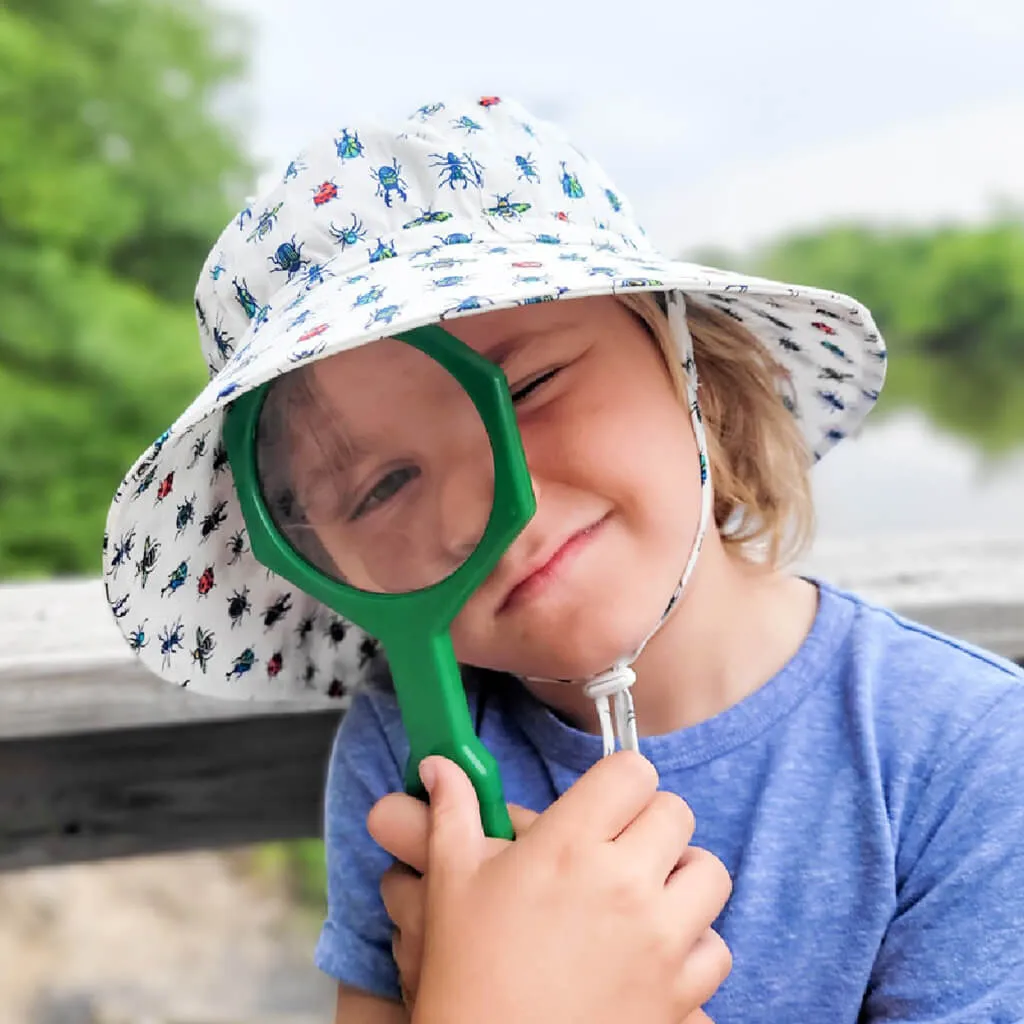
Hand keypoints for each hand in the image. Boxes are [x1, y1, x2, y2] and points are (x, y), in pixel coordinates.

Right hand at [367, 752, 731, 1023]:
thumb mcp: (452, 882)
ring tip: (645, 894)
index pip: (632, 771)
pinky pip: (717, 946)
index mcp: (568, 845)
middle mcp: (623, 882)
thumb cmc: (466, 973)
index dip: (619, 780)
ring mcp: (659, 939)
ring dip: (681, 876)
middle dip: (648, 822)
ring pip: (709, 872)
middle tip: (618, 848)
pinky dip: (695, 945)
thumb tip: (440, 764)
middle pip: (675, 811)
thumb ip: (454, 811)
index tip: (602, 802)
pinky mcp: (680, 992)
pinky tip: (656, 951)